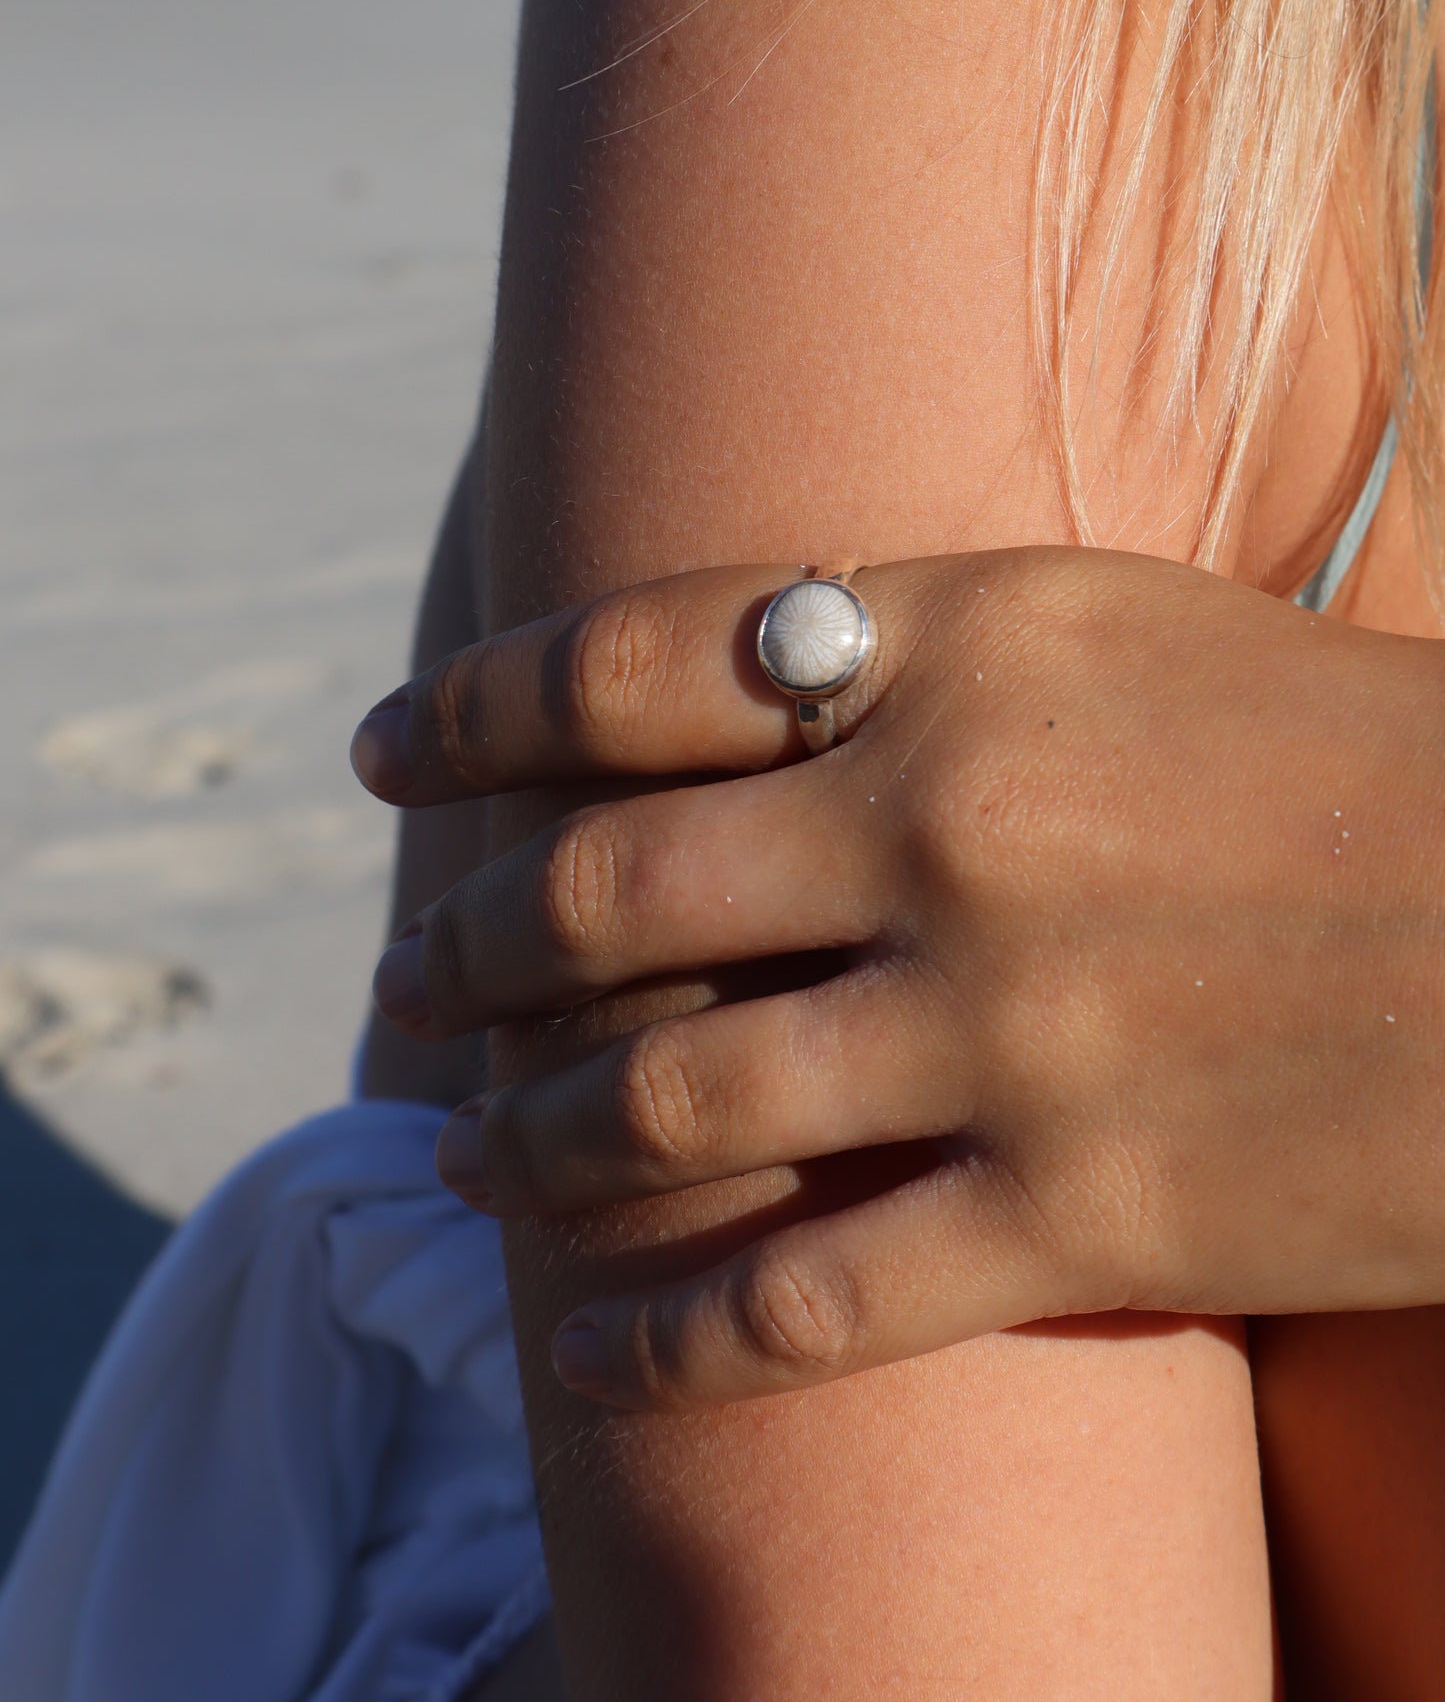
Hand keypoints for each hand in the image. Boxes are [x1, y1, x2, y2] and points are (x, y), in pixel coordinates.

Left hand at [353, 548, 1444, 1409]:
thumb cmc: (1358, 760)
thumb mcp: (1131, 631)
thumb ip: (926, 650)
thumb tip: (736, 691)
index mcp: (969, 643)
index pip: (635, 660)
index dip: (479, 709)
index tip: (389, 755)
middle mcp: (952, 820)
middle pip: (606, 887)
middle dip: (467, 944)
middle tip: (408, 977)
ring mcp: (1001, 1025)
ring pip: (663, 1099)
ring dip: (528, 1140)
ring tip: (465, 1155)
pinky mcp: (1074, 1212)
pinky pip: (798, 1301)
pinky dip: (659, 1344)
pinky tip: (581, 1360)